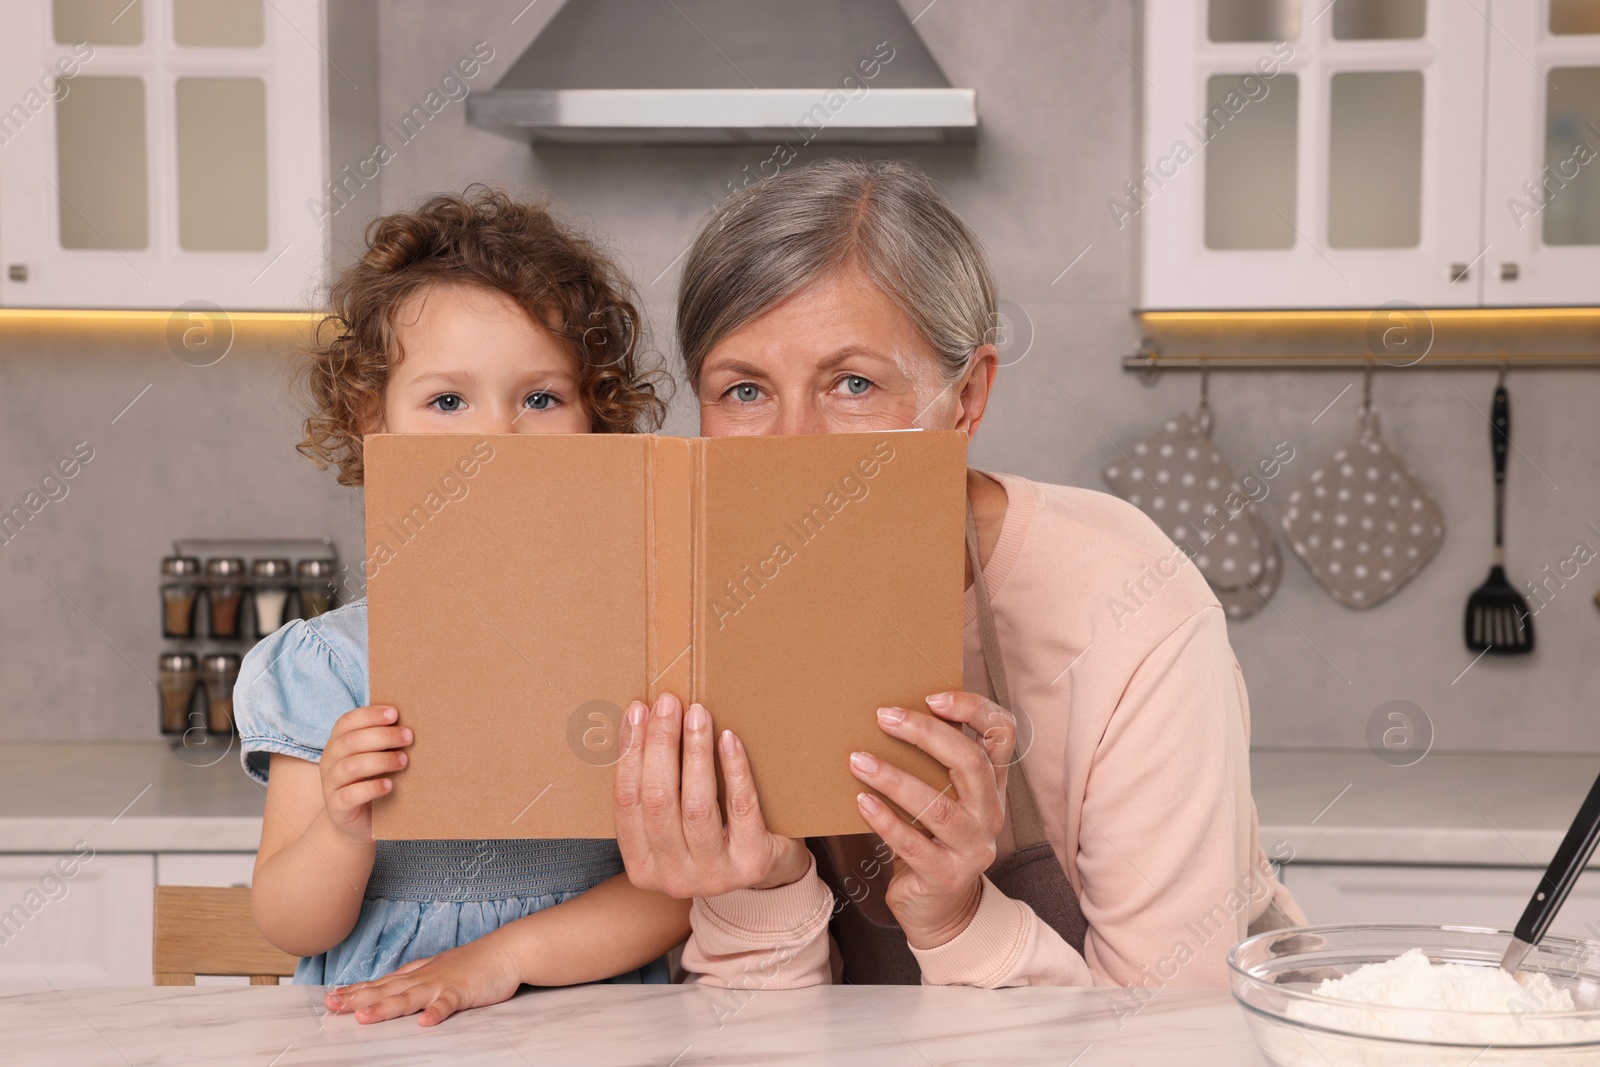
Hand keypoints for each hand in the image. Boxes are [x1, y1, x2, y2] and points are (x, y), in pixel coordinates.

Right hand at [318, 705, 410, 846]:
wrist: (355, 822)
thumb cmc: (370, 781)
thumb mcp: (373, 757)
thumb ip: (383, 741)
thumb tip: (411, 724)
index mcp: (337, 743)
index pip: (347, 722)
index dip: (370, 715)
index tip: (395, 714)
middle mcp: (329, 760)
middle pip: (351, 741)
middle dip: (383, 736)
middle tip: (409, 737)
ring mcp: (330, 784)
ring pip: (351, 766)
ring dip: (381, 760)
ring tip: (404, 761)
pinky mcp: (336, 807)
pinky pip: (350, 795)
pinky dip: (371, 788)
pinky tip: (389, 785)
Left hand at [324, 931, 522, 1025]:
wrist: (504, 952)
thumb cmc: (471, 963)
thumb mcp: (436, 970)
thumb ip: (412, 979)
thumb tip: (387, 985)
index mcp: (417, 975)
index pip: (381, 983)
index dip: (356, 991)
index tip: (331, 997)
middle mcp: (424, 978)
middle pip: (386, 990)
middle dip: (357, 999)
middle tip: (332, 1005)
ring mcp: (442, 985)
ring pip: (409, 997)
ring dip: (386, 1007)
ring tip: (364, 1017)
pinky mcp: (463, 992)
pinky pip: (448, 1004)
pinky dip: (437, 1013)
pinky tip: (426, 1023)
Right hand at [614, 693, 809, 897]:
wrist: (767, 870)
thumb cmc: (713, 833)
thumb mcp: (674, 824)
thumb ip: (656, 790)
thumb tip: (642, 721)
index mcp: (641, 867)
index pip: (626, 802)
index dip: (629, 752)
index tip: (637, 711)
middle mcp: (672, 878)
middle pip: (658, 801)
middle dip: (660, 744)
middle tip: (668, 703)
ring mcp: (713, 875)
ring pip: (696, 805)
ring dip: (695, 751)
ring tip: (697, 714)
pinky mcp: (751, 863)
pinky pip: (740, 808)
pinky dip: (733, 769)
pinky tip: (729, 740)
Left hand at [848, 691, 1015, 949]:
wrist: (939, 909)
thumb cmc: (932, 839)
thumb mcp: (943, 798)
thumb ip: (933, 764)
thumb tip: (886, 716)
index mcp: (992, 784)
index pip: (1002, 733)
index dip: (974, 708)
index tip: (931, 696)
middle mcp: (990, 813)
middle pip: (971, 763)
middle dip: (926, 735)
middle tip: (884, 717)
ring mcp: (973, 848)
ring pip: (939, 807)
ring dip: (895, 779)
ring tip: (858, 761)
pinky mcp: (947, 877)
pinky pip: (914, 845)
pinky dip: (886, 820)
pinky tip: (862, 802)